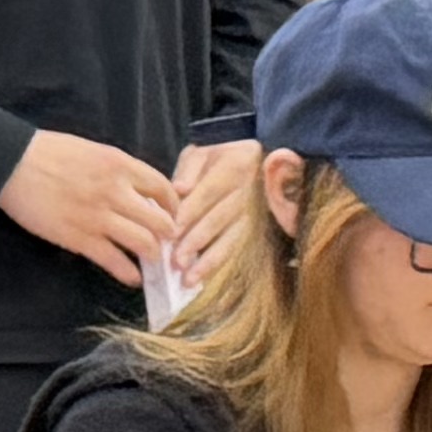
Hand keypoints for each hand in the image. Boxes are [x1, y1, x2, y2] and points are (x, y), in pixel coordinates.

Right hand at [0, 131, 179, 285]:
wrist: (10, 163)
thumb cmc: (48, 153)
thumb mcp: (93, 151)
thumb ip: (119, 170)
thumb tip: (140, 191)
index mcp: (120, 165)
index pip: (164, 189)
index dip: (174, 207)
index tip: (175, 216)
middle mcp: (116, 192)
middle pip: (161, 221)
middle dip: (170, 236)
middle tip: (170, 244)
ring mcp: (99, 217)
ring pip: (144, 243)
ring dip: (154, 256)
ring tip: (154, 261)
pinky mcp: (80, 238)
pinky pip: (115, 261)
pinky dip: (129, 273)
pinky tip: (134, 278)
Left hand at [170, 137, 259, 277]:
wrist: (259, 159)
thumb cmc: (222, 156)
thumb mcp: (203, 152)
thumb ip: (189, 168)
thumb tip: (180, 189)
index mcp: (234, 167)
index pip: (209, 193)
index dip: (190, 212)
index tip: (171, 231)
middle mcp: (248, 191)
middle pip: (220, 218)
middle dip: (197, 241)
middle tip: (177, 261)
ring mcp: (257, 212)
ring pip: (233, 238)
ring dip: (211, 260)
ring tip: (190, 278)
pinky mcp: (259, 229)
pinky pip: (240, 248)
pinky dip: (222, 265)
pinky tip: (205, 279)